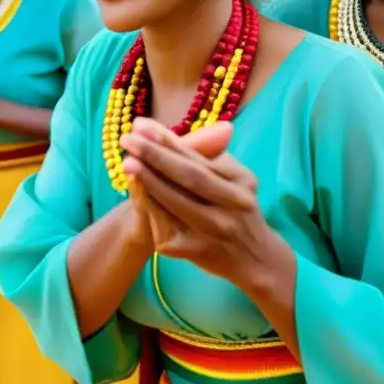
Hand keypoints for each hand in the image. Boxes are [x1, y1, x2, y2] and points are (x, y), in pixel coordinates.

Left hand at [120, 119, 281, 287]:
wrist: (256, 259)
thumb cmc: (238, 210)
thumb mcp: (236, 181)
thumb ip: (212, 156)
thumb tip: (179, 131)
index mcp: (241, 181)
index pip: (200, 157)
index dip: (169, 140)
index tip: (141, 124)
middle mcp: (233, 203)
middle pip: (190, 176)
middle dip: (156, 155)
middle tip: (128, 139)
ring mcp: (216, 228)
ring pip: (177, 201)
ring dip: (150, 181)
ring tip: (127, 163)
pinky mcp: (198, 251)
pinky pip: (169, 226)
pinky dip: (151, 207)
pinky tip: (136, 193)